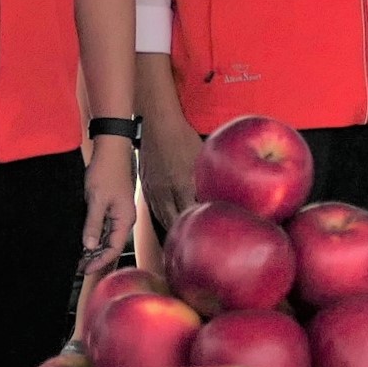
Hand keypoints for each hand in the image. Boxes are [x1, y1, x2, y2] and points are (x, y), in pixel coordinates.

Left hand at [81, 140, 138, 272]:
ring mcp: (118, 213)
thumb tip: (89, 245)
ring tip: (79, 256)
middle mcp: (123, 219)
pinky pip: (104, 226)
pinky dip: (94, 234)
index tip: (85, 269)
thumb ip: (93, 223)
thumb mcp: (96, 199)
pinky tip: (83, 238)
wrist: (111, 150)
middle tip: (79, 267)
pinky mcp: (111, 206)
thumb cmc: (106, 171)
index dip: (99, 261)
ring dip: (94, 247)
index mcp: (124, 219)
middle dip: (96, 257)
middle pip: (111, 245)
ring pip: (106, 236)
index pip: (113, 249)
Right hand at [139, 95, 199, 231]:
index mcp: (182, 183)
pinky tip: (170, 222)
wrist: (156, 123)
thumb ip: (208, 178)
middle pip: (175, 221)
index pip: (192, 214)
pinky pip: (153, 209)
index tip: (209, 235)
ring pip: (162, 218)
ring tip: (182, 239)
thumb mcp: (201, 157)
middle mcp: (165, 190)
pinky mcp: (145, 185)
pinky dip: (162, 218)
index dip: (200, 226)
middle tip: (195, 243)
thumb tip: (222, 193)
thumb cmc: (181, 135)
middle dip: (185, 233)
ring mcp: (153, 189)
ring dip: (173, 228)